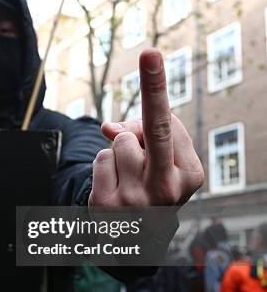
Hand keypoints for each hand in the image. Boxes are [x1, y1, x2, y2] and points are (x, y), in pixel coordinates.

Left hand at [88, 49, 203, 206]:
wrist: (137, 238)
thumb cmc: (153, 187)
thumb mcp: (161, 164)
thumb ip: (144, 136)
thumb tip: (109, 128)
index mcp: (190, 175)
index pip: (170, 124)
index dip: (155, 89)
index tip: (151, 54)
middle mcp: (168, 189)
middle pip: (156, 130)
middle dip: (153, 90)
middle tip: (150, 53)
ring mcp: (136, 199)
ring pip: (119, 142)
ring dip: (119, 150)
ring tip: (128, 173)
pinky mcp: (106, 205)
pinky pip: (100, 159)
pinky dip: (104, 165)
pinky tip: (114, 184)